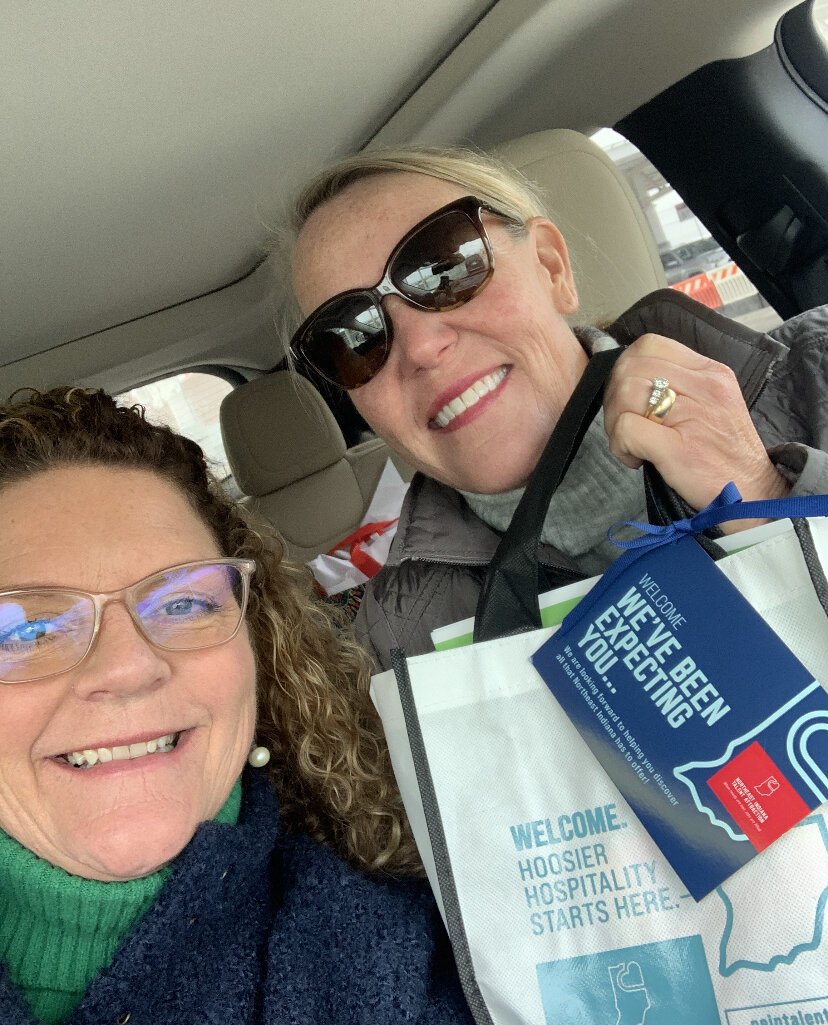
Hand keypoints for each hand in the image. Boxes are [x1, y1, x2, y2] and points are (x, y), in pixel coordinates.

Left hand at [603, 333, 789, 532]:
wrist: (752, 494)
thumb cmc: (724, 454)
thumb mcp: (712, 405)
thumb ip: (679, 386)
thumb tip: (628, 381)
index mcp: (711, 372)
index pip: (649, 345)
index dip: (626, 369)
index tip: (629, 399)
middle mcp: (704, 386)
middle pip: (630, 367)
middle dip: (613, 397)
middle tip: (624, 425)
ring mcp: (692, 415)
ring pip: (625, 391)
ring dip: (614, 422)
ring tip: (631, 445)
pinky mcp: (678, 447)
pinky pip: (626, 428)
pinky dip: (619, 445)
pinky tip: (635, 459)